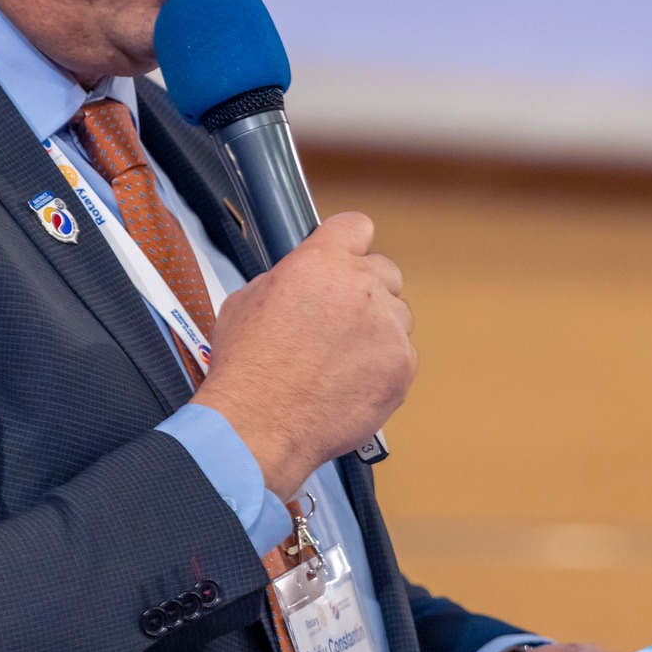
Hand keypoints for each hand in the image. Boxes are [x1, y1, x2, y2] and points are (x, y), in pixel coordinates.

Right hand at [191, 212, 415, 498]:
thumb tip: (303, 278)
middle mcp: (361, 288)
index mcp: (321, 262)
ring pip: (398, 316)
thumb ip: (288, 278)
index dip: (350, 244)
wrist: (260, 425)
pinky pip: (403, 355)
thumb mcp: (248, 300)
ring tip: (342, 359)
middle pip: (385, 271)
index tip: (348, 256)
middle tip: (341, 320)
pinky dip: (384, 366)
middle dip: (367, 290)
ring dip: (378, 330)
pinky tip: (352, 381)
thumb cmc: (248, 370)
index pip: (357, 227)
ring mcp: (387, 328)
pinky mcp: (401, 366)